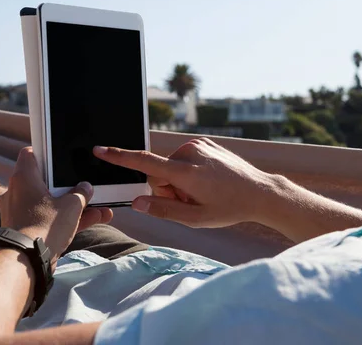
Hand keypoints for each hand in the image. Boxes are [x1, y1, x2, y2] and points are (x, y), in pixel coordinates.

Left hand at [0, 147, 112, 259]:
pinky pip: (50, 219)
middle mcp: (18, 193)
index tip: (62, 157)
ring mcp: (21, 213)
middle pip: (46, 182)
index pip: (30, 154)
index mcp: (24, 178)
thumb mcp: (72, 205)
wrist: (27, 261)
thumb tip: (86, 187)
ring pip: (52, 203)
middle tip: (86, 186)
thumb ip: (82, 193)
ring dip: (74, 205)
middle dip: (70, 186)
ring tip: (99, 208)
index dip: (46, 152)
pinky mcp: (26, 230)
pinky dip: (68, 219)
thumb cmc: (45, 226)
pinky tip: (94, 220)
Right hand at [93, 138, 281, 227]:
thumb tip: (137, 203)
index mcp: (186, 172)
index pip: (144, 162)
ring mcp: (199, 145)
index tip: (100, 149)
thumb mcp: (196, 219)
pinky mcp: (205, 142)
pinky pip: (185, 158)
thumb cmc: (230, 208)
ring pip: (172, 166)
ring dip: (180, 181)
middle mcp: (190, 153)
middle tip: (191, 201)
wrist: (260, 191)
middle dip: (167, 189)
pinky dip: (190, 171)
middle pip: (159, 172)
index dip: (119, 157)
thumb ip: (163, 210)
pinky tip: (208, 181)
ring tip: (203, 191)